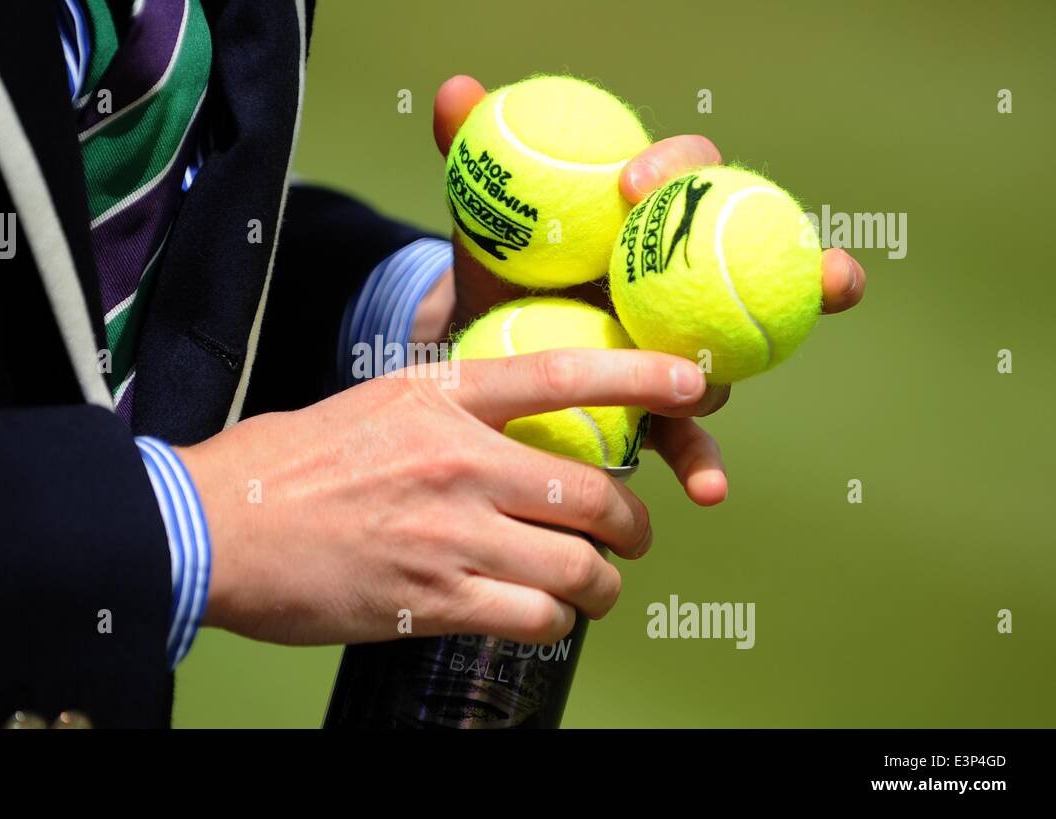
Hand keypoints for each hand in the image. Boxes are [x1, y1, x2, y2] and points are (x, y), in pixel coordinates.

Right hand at [180, 348, 707, 645]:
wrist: (213, 527)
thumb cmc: (281, 466)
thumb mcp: (369, 406)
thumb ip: (442, 415)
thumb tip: (499, 433)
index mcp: (438, 398)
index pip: (561, 376)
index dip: (641, 379)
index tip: (694, 384)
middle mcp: (456, 460)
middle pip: (591, 491)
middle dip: (631, 524)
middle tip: (631, 536)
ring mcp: (448, 532)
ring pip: (576, 566)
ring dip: (601, 584)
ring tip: (595, 590)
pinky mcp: (433, 599)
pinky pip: (535, 618)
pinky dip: (554, 623)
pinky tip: (540, 618)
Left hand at [423, 75, 868, 505]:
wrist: (478, 344)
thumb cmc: (497, 266)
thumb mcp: (485, 216)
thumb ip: (475, 156)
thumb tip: (453, 93)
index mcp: (653, 218)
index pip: (692, 173)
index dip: (679, 167)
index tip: (631, 185)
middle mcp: (686, 279)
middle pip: (764, 263)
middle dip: (813, 267)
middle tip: (830, 277)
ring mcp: (683, 348)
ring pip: (736, 359)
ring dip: (738, 376)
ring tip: (716, 397)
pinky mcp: (660, 411)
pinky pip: (689, 438)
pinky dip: (700, 463)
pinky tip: (705, 491)